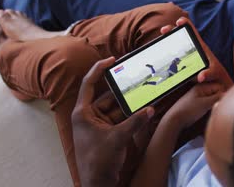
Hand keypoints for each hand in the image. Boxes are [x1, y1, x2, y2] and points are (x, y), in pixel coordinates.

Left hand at [72, 57, 154, 186]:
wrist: (98, 184)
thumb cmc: (98, 161)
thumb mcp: (118, 138)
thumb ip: (135, 122)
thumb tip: (150, 109)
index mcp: (83, 113)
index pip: (89, 84)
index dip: (99, 69)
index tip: (112, 59)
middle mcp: (89, 116)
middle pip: (107, 96)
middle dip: (123, 90)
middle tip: (137, 78)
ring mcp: (98, 125)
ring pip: (116, 108)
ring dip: (130, 104)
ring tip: (145, 94)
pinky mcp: (107, 134)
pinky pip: (121, 119)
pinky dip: (132, 116)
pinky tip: (144, 111)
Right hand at [160, 17, 233, 89]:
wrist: (215, 80)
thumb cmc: (216, 74)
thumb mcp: (213, 73)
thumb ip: (208, 74)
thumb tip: (201, 77)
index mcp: (199, 46)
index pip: (192, 31)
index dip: (186, 23)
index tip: (179, 22)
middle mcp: (191, 48)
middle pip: (179, 35)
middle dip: (170, 30)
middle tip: (163, 30)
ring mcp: (185, 54)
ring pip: (173, 44)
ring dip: (165, 40)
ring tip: (158, 41)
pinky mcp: (181, 62)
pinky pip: (171, 55)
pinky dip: (164, 52)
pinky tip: (157, 53)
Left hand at [165, 82, 223, 129]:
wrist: (174, 119)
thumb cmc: (188, 110)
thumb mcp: (205, 103)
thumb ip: (218, 98)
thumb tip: (228, 95)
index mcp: (202, 86)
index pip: (219, 86)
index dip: (222, 94)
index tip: (221, 102)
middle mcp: (201, 90)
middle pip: (217, 92)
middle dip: (219, 99)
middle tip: (217, 107)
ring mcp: (199, 97)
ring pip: (213, 99)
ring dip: (215, 104)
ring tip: (211, 111)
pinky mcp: (197, 104)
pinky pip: (208, 104)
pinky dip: (210, 108)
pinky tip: (208, 113)